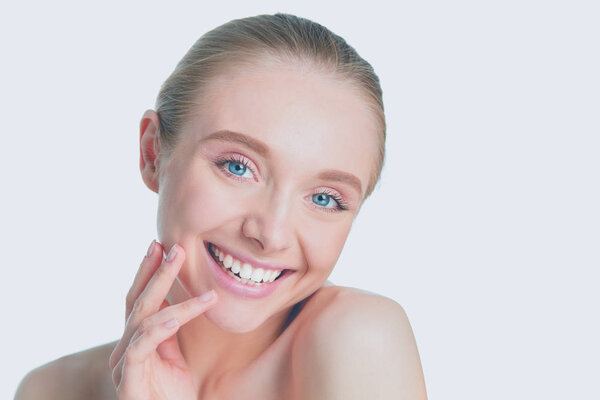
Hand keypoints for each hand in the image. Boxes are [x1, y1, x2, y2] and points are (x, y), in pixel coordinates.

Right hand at [109, 241, 217, 399]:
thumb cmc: (172, 397)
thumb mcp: (174, 358)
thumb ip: (170, 332)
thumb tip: (179, 300)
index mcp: (135, 341)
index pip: (140, 300)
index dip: (148, 272)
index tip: (162, 246)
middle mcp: (124, 349)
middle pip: (138, 302)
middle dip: (155, 272)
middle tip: (174, 247)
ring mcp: (123, 365)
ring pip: (143, 319)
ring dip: (168, 293)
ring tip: (192, 276)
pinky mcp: (128, 381)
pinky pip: (143, 348)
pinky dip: (161, 328)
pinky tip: (178, 316)